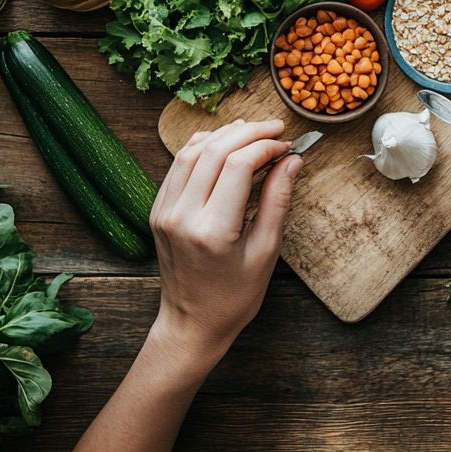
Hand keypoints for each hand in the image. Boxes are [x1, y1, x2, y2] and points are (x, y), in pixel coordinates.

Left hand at [148, 119, 301, 365]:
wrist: (192, 323)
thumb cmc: (234, 296)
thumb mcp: (266, 252)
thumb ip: (277, 201)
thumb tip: (292, 161)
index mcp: (212, 230)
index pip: (239, 165)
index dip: (266, 146)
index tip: (287, 145)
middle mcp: (182, 215)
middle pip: (214, 151)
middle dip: (248, 132)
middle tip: (275, 128)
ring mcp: (165, 211)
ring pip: (191, 151)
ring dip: (223, 134)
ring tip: (251, 130)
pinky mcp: (158, 210)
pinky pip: (178, 165)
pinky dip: (201, 147)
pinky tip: (223, 143)